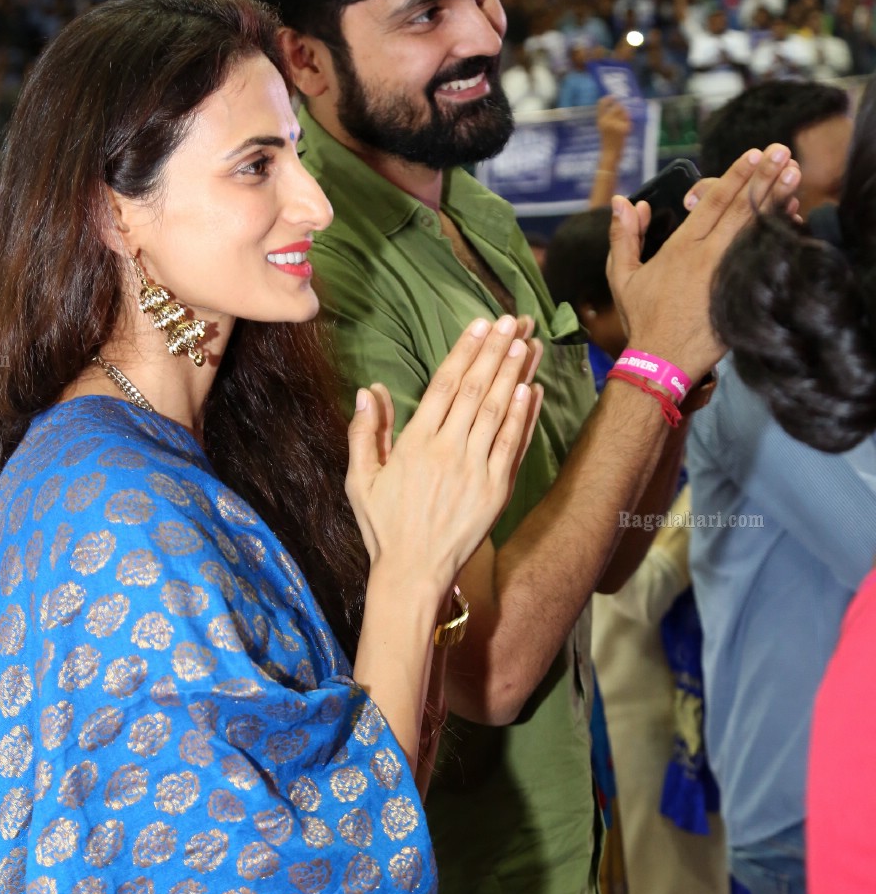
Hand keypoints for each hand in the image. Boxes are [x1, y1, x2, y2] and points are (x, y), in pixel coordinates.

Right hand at [346, 315, 542, 594]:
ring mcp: (476, 470)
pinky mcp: (496, 490)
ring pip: (498, 411)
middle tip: (514, 320)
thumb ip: (365, 433)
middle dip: (496, 351)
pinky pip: (513, 445)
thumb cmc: (384, 527)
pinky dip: (524, 416)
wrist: (413, 573)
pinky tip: (532, 390)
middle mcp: (448, 451)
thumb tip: (368, 391)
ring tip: (527, 342)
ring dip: (514, 374)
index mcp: (414, 444)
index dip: (464, 351)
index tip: (480, 325)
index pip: (444, 385)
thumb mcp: (360, 480)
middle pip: (476, 390)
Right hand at [596, 95, 631, 164]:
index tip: (613, 96)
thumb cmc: (607, 142)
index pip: (601, 104)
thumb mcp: (603, 128)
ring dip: (625, 117)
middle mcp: (607, 121)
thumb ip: (607, 118)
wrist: (610, 154)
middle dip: (622, 109)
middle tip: (624, 115)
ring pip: (624, 113)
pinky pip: (628, 121)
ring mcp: (615, 124)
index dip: (608, 98)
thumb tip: (618, 106)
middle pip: (617, 107)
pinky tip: (625, 133)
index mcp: (600, 120)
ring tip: (623, 126)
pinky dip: (629, 125)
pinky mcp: (623, 128)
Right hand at [606, 142, 801, 381]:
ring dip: (778, 199)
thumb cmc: (641, 319)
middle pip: (742, 209)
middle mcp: (708, 257)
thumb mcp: (621, 276)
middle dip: (764, 177)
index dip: (735, 176)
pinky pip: (763, 259)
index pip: (713, 202)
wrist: (661, 361)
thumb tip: (624, 202)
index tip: (755, 154)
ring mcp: (728, 276)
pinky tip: (793, 218)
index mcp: (681, 248)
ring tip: (796, 175)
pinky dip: (779, 236)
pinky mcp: (741, 295)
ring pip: (757, 230)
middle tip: (784, 152)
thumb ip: (623, 236)